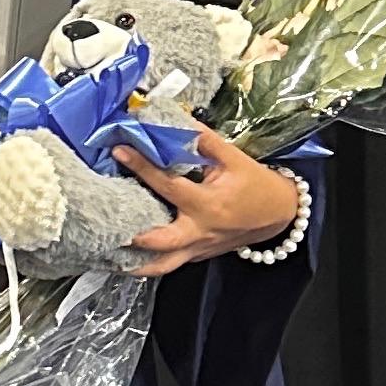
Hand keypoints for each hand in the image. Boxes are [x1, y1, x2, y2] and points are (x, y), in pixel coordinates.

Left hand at [115, 125, 304, 270]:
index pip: (168, 186)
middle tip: (106, 227)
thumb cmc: (257, 185)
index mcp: (209, 204)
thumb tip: (176, 119)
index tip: (120, 152)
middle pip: (161, 243)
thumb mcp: (234, 159)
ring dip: (135, 264)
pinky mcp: (198, 255)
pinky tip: (127, 257)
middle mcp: (201, 231)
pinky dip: (149, 262)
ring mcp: (199, 248)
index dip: (143, 167)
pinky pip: (170, 263)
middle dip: (133, 237)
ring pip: (163, 265)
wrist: (280, 214)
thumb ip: (204, 141)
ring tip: (107, 256)